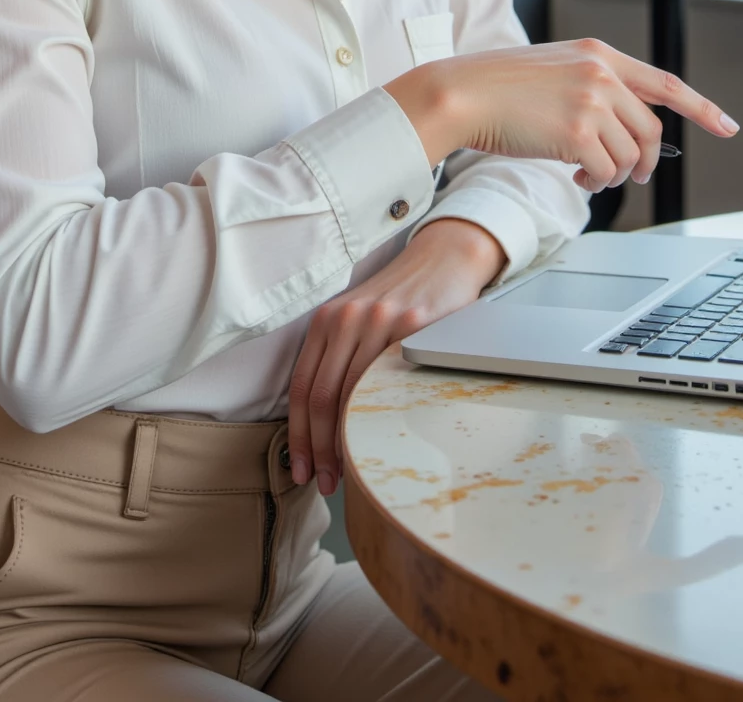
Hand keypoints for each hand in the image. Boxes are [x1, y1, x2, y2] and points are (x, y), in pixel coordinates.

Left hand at [287, 218, 504, 495]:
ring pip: (351, 395)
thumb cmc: (402, 299)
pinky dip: (380, 419)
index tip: (300, 469)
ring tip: (350, 473)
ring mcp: (379, 322)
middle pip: (320, 397)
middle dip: (317, 449)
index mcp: (326, 320)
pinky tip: (382, 440)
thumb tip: (323, 427)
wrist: (444, 259)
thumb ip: (340, 357)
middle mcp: (345, 318)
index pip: (301, 387)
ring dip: (346, 442)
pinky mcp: (412, 328)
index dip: (298, 435)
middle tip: (322, 482)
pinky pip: (390, 383)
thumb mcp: (360, 320)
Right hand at [447, 38, 737, 193]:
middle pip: (651, 130)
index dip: (701, 107)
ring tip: (588, 175)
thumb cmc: (498, 87)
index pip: (665, 83)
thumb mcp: (556, 70)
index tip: (726, 125)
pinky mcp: (576, 132)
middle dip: (646, 162)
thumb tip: (625, 129)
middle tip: (632, 176)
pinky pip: (606, 171)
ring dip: (614, 175)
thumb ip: (594, 87)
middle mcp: (600, 73)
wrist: (460, 92)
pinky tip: (576, 178)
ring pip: (629, 156)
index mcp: (598, 53)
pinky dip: (596, 183)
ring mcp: (590, 101)